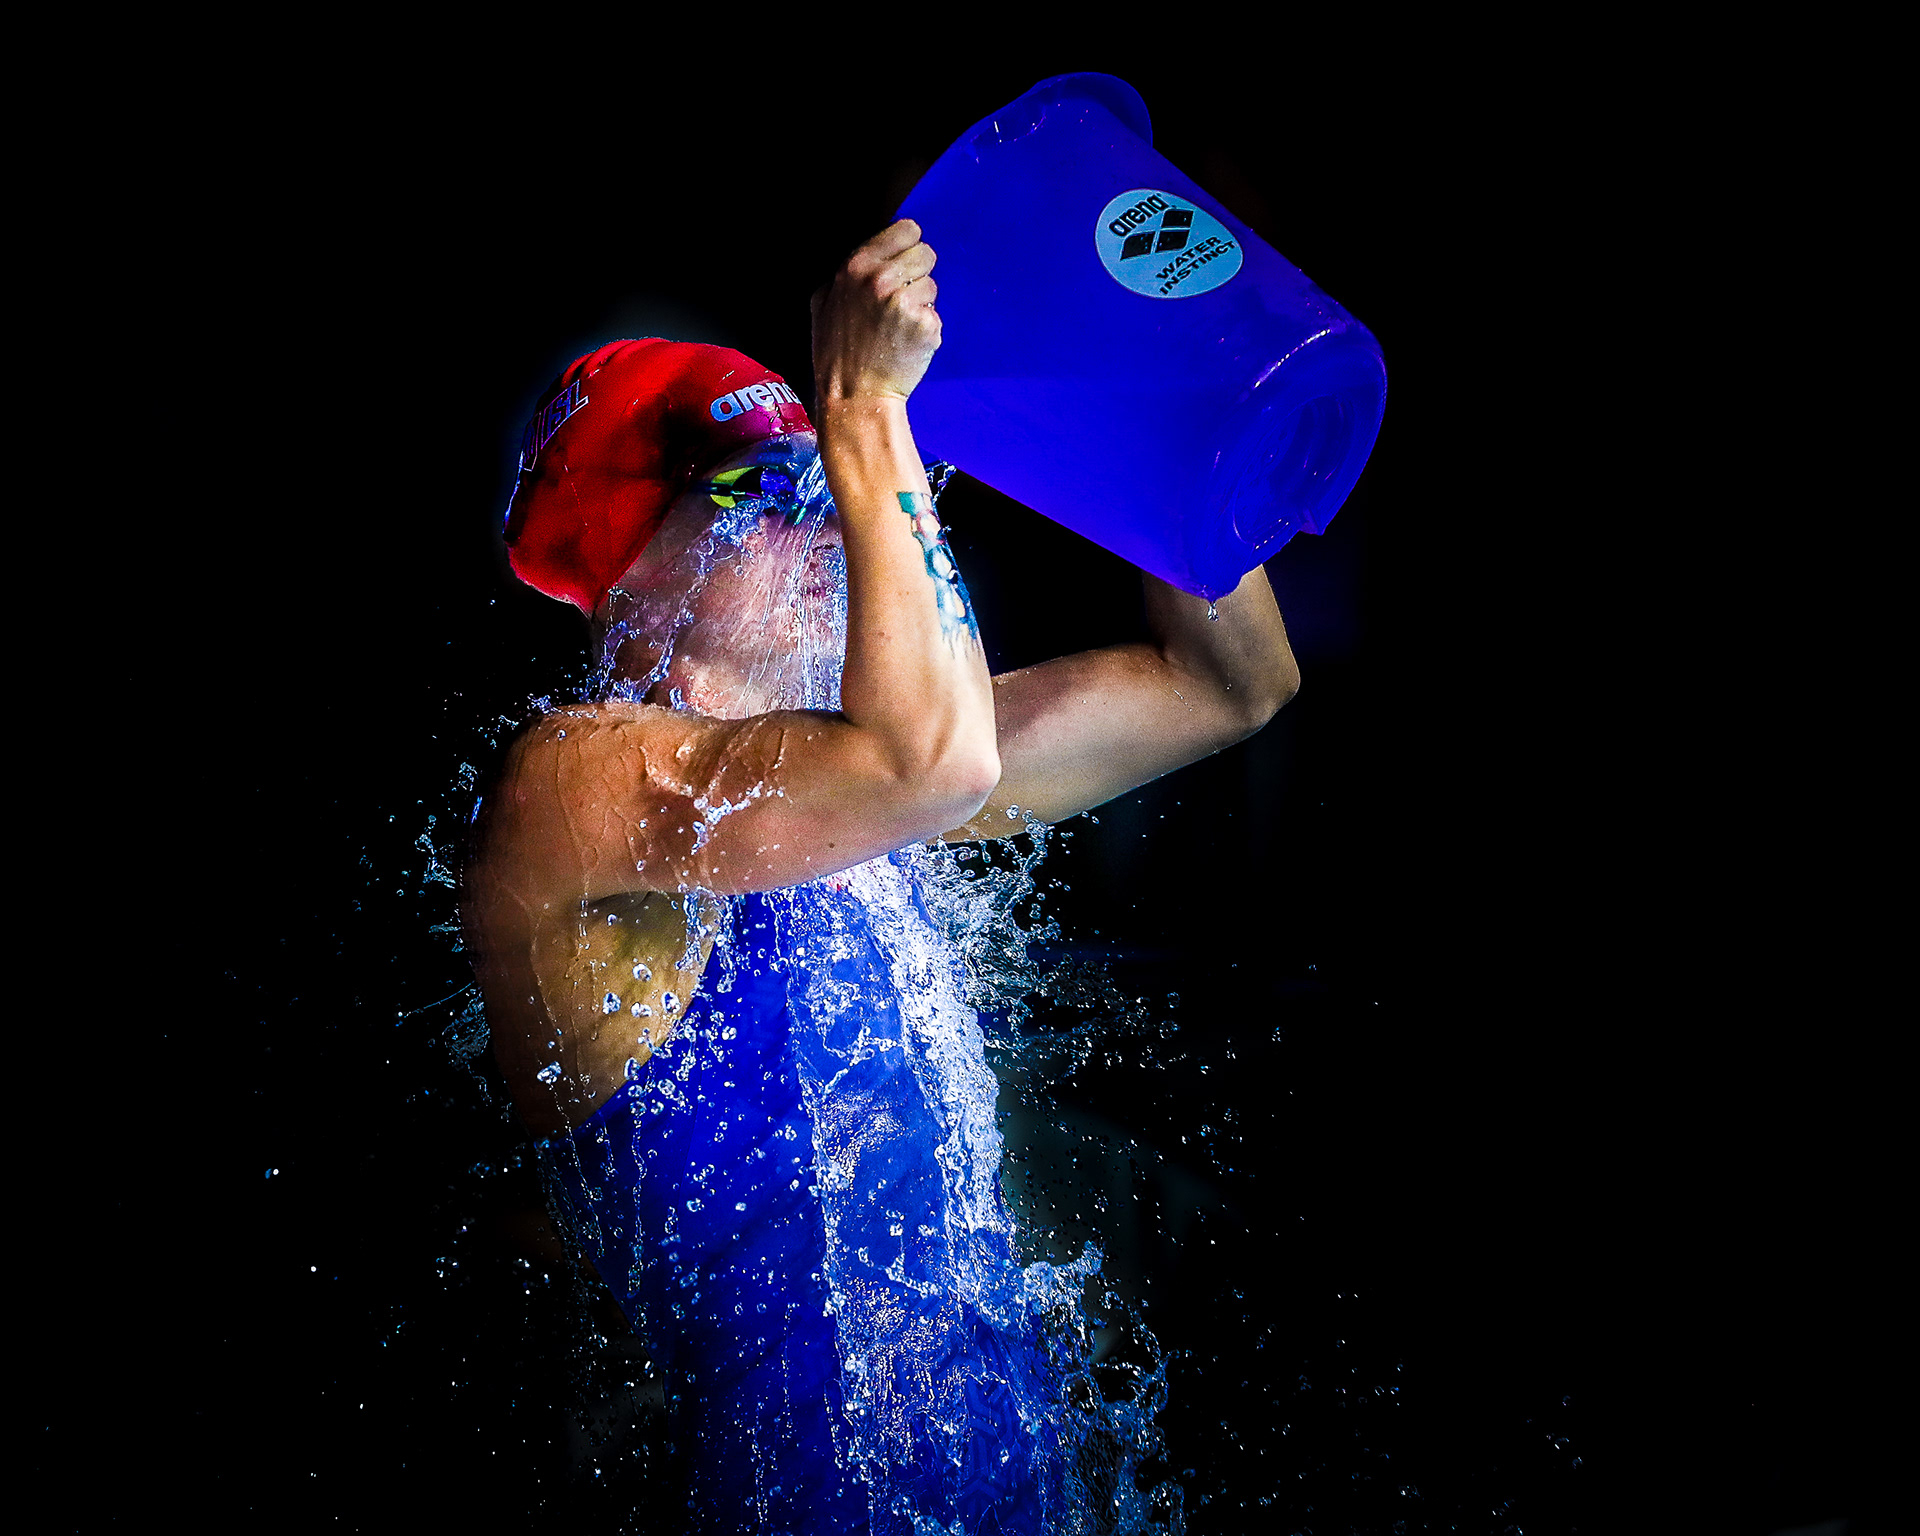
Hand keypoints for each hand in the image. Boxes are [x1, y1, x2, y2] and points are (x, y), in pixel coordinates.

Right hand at [810, 219, 940, 404]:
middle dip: (917, 274)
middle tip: (900, 301)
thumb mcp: (823, 304)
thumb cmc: (837, 353)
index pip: (907, 229)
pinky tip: (906, 344)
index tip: (903, 263)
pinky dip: (926, 330)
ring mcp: (905, 302)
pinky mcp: (925, 325)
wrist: (855, 395)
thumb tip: (866, 256)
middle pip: (926, 253)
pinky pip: (936, 316)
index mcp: (857, 265)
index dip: (908, 246)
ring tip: (898, 327)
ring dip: (921, 304)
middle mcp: (881, 278)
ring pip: (932, 285)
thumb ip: (845, 274)